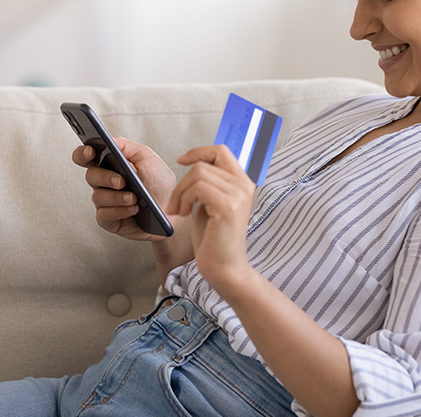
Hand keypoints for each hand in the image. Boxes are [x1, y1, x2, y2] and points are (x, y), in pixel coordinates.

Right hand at [72, 137, 177, 241]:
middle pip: (91, 175)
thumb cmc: (158, 182)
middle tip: (121, 181)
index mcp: (109, 164)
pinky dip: (119, 211)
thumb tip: (109, 140)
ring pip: (98, 196)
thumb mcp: (147, 158)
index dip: (83, 153)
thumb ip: (127, 148)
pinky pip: (104, 215)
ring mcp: (105, 201)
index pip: (86, 156)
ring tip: (134, 198)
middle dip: (105, 177)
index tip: (90, 152)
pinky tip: (133, 209)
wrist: (172, 209)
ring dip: (117, 197)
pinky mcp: (108, 219)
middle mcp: (103, 182)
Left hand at [169, 145, 256, 290]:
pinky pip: (198, 188)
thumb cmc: (215, 240)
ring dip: (181, 192)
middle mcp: (243, 185)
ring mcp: (238, 195)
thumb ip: (208, 185)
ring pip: (199, 174)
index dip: (199, 152)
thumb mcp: (210, 204)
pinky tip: (184, 214)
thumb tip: (195, 165)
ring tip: (179, 210)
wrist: (225, 269)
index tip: (181, 161)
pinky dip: (185, 199)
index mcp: (242, 183)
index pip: (221, 151)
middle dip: (182, 181)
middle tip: (176, 203)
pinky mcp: (228, 206)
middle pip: (205, 163)